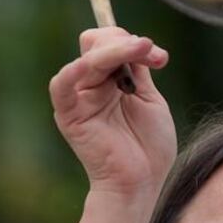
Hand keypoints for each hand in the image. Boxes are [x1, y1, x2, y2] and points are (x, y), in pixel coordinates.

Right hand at [49, 28, 175, 200]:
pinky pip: (62, 86)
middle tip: (153, 55)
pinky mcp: (70, 114)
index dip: (133, 42)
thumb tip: (137, 41)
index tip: (160, 57)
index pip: (109, 43)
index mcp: (108, 80)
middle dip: (125, 42)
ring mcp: (79, 98)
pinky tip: (92, 63)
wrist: (143, 181)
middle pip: (96, 42)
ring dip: (117, 50)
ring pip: (89, 57)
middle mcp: (89, 85)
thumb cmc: (148, 146)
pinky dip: (74, 70)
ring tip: (143, 50)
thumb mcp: (149, 99)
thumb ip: (138, 69)